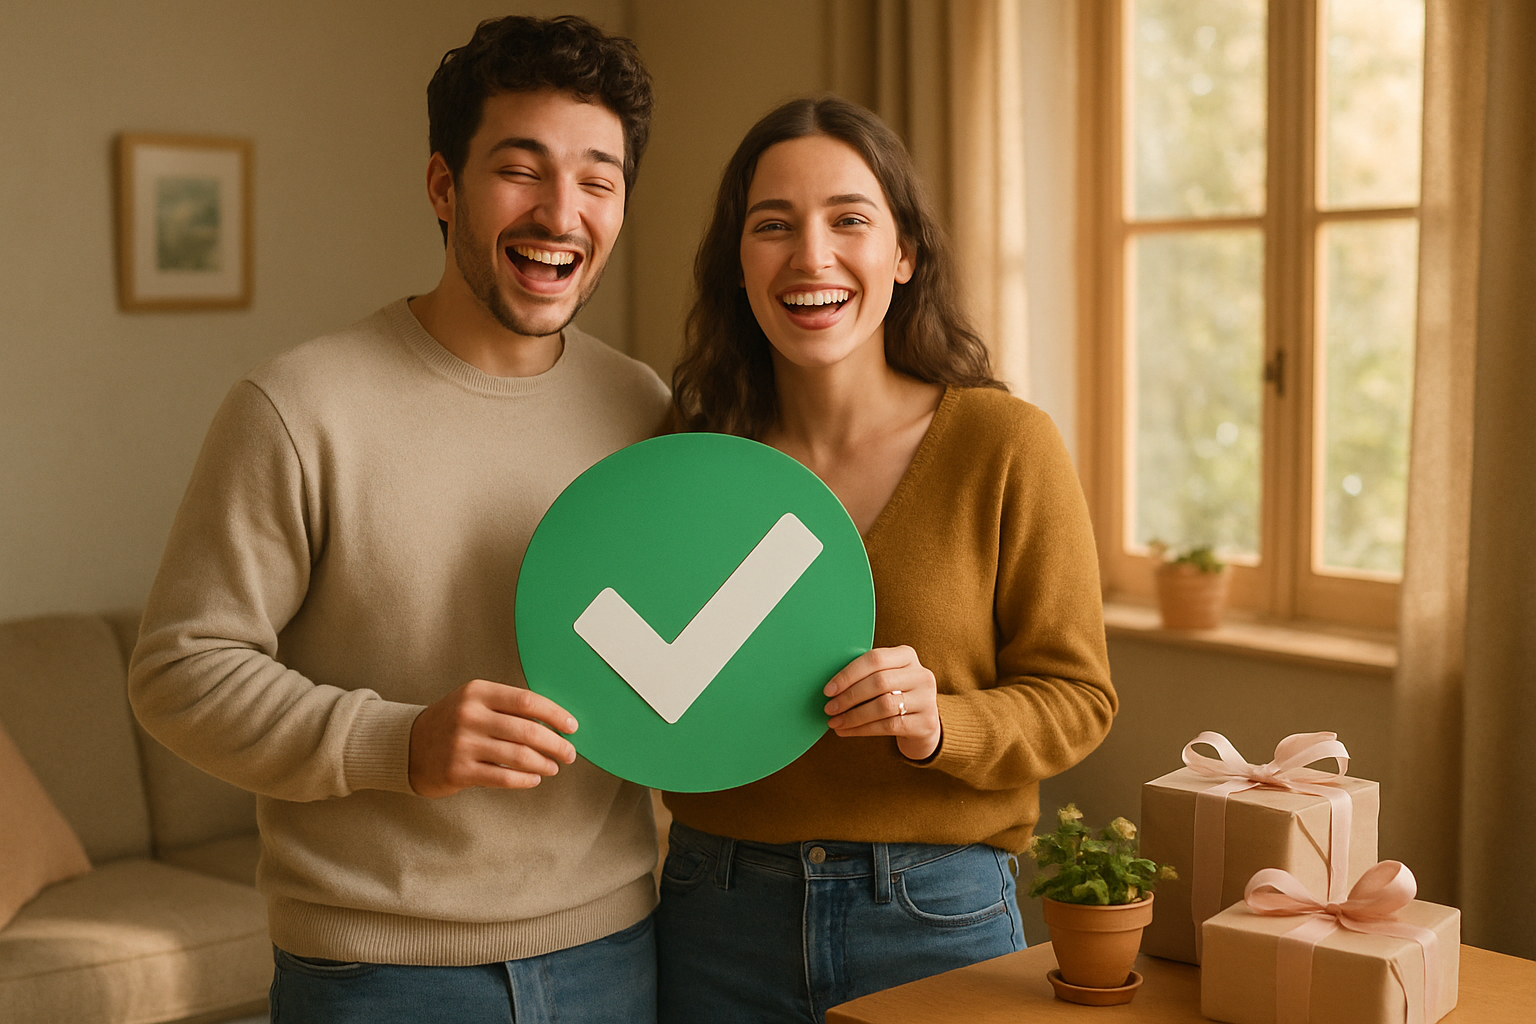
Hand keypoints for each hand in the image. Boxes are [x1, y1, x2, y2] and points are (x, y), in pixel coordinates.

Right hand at [408, 679, 577, 796]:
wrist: (407, 746)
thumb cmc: (451, 723)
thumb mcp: (473, 702)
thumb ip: (507, 706)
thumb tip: (554, 721)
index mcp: (478, 692)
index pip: (527, 701)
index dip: (555, 715)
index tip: (572, 726)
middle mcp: (470, 715)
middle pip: (528, 730)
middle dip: (556, 744)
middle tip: (569, 753)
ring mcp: (463, 744)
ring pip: (519, 755)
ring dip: (544, 763)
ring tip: (554, 767)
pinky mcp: (459, 770)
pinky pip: (502, 776)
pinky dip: (524, 779)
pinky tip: (534, 778)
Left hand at [823, 645, 941, 760]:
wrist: (923, 724)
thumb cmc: (895, 695)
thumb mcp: (887, 678)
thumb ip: (865, 675)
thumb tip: (830, 687)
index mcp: (907, 656)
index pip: (875, 659)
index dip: (848, 674)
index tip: (828, 690)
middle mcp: (921, 675)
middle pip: (879, 682)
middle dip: (849, 697)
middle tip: (830, 708)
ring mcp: (927, 699)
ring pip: (883, 706)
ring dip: (853, 716)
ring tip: (835, 722)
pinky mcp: (926, 723)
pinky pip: (888, 726)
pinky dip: (863, 729)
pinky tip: (847, 731)